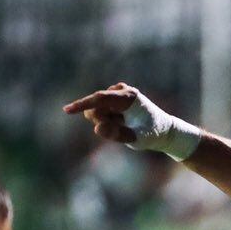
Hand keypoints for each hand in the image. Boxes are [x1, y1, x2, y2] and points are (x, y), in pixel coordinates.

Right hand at [63, 83, 199, 158]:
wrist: (163, 129)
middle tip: (118, 129)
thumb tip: (97, 127)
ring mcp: (117, 91)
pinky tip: (122, 121)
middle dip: (100, 120)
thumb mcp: (137, 139)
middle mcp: (121, 90)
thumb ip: (118, 135)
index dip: (82, 104)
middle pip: (96, 106)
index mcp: (128, 96)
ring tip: (123, 125)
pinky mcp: (114, 96)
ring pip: (96, 108)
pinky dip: (107, 118)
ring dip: (105, 120)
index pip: (100, 98)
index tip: (67, 110)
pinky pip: (100, 109)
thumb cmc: (151, 135)